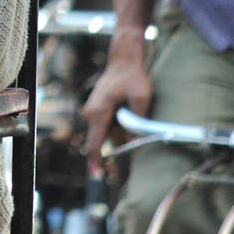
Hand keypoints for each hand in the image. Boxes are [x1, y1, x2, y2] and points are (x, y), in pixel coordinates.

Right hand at [81, 31, 153, 170]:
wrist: (124, 59)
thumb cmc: (132, 76)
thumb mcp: (141, 97)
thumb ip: (137, 121)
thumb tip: (135, 140)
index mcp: (99, 111)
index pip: (95, 142)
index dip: (97, 160)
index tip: (99, 174)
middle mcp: (92, 112)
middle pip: (103, 140)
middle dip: (116, 149)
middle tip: (122, 161)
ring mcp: (94, 110)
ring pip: (108, 132)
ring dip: (122, 134)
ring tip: (136, 115)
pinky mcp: (99, 108)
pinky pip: (109, 125)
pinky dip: (120, 126)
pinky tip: (129, 111)